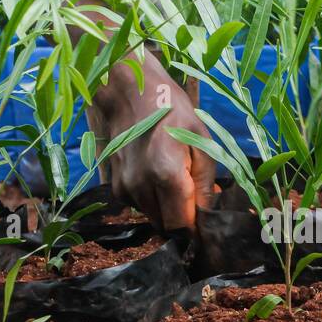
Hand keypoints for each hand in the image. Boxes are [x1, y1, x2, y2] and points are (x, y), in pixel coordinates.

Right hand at [92, 57, 214, 231]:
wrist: (127, 91)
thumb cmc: (170, 110)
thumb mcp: (200, 141)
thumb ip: (205, 184)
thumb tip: (207, 216)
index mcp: (166, 174)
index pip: (182, 226)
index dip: (196, 230)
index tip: (206, 225)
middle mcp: (140, 186)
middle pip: (166, 226)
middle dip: (183, 219)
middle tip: (194, 197)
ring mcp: (124, 188)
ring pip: (153, 217)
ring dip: (167, 208)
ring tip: (175, 180)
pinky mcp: (115, 187)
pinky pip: (140, 206)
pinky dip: (151, 199)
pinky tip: (155, 175)